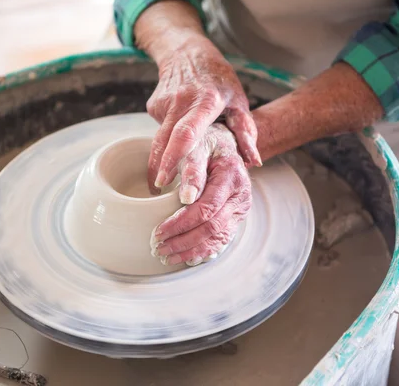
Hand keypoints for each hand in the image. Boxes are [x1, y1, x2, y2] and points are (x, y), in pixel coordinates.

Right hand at [146, 35, 261, 193]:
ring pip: (157, 138)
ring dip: (157, 161)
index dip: (177, 157)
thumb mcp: (238, 100)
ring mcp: (165, 102)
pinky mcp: (154, 105)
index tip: (168, 179)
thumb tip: (254, 161)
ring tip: (157, 184)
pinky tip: (171, 144)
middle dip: (159, 166)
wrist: (188, 53)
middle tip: (157, 190)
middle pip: (166, 139)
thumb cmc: (218, 80)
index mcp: (206, 102)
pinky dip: (164, 143)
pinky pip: (158, 129)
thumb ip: (246, 131)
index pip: (188, 133)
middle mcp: (182, 101)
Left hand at [151, 123, 251, 266]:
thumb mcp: (196, 145)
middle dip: (182, 241)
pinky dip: (203, 251)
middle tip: (157, 248)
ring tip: (166, 256)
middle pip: (211, 227)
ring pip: (217, 237)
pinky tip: (186, 258)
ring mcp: (240, 208)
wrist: (224, 142)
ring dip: (190, 250)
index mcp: (231, 175)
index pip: (205, 208)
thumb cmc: (205, 142)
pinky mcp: (236, 217)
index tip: (158, 232)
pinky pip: (222, 239)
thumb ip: (191, 168)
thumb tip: (185, 197)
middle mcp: (240, 194)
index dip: (180, 223)